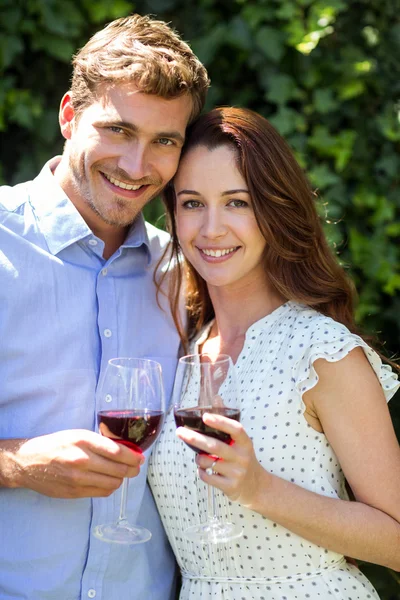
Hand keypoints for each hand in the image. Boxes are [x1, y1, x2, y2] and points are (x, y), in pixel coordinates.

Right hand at [5, 429, 144, 498]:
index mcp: (83, 440)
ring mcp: (78, 478)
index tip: (139, 457)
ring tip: (121, 474)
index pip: (117, 450)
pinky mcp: (75, 492)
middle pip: (118, 469)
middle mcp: (82, 459)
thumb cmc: (56, 444)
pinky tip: (109, 482)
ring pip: (113, 482)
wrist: (29, 462)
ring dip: (121, 479)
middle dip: (132, 469)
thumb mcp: (77, 434)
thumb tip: (124, 449)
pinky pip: (102, 492)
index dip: (133, 456)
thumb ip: (99, 441)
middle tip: (136, 467)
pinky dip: (110, 487)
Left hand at [177, 412, 267, 506]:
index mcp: (245, 443)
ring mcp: (236, 473)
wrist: (256, 487)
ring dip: (198, 459)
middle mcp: (242, 457)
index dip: (220, 422)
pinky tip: (204, 470)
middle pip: (215, 446)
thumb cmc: (242, 460)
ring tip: (202, 458)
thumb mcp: (241, 445)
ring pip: (207, 462)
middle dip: (195, 438)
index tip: (205, 416)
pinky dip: (201, 471)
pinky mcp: (230, 486)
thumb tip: (207, 414)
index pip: (235, 429)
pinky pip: (207, 477)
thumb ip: (228, 433)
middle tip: (180, 432)